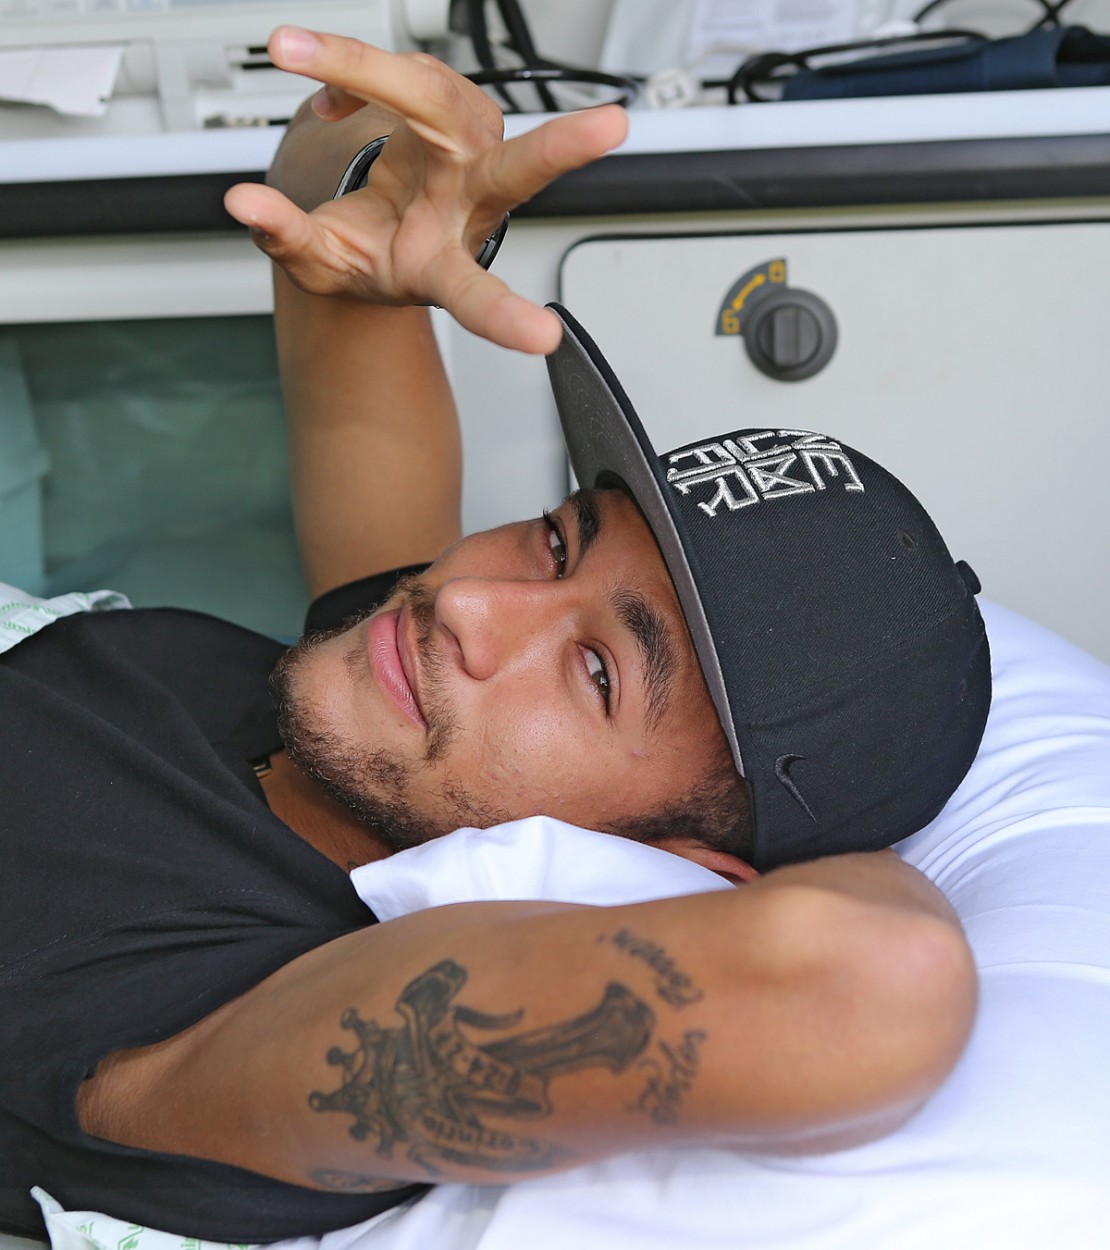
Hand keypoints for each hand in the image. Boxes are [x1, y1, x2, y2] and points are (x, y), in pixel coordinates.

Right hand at [224, 27, 628, 353]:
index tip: (544, 340)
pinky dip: (352, 70)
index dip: (504, 318)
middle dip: (558, 151)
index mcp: (443, 261)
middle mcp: (472, 203)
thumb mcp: (321, 264)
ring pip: (435, 91)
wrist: (386, 220)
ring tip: (293, 53)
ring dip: (358, 65)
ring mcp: (472, 148)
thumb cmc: (371, 252)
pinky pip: (407, 70)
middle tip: (611, 127)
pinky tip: (331, 90)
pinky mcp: (459, 102)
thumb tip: (243, 206)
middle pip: (513, 174)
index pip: (474, 292)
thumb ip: (285, 239)